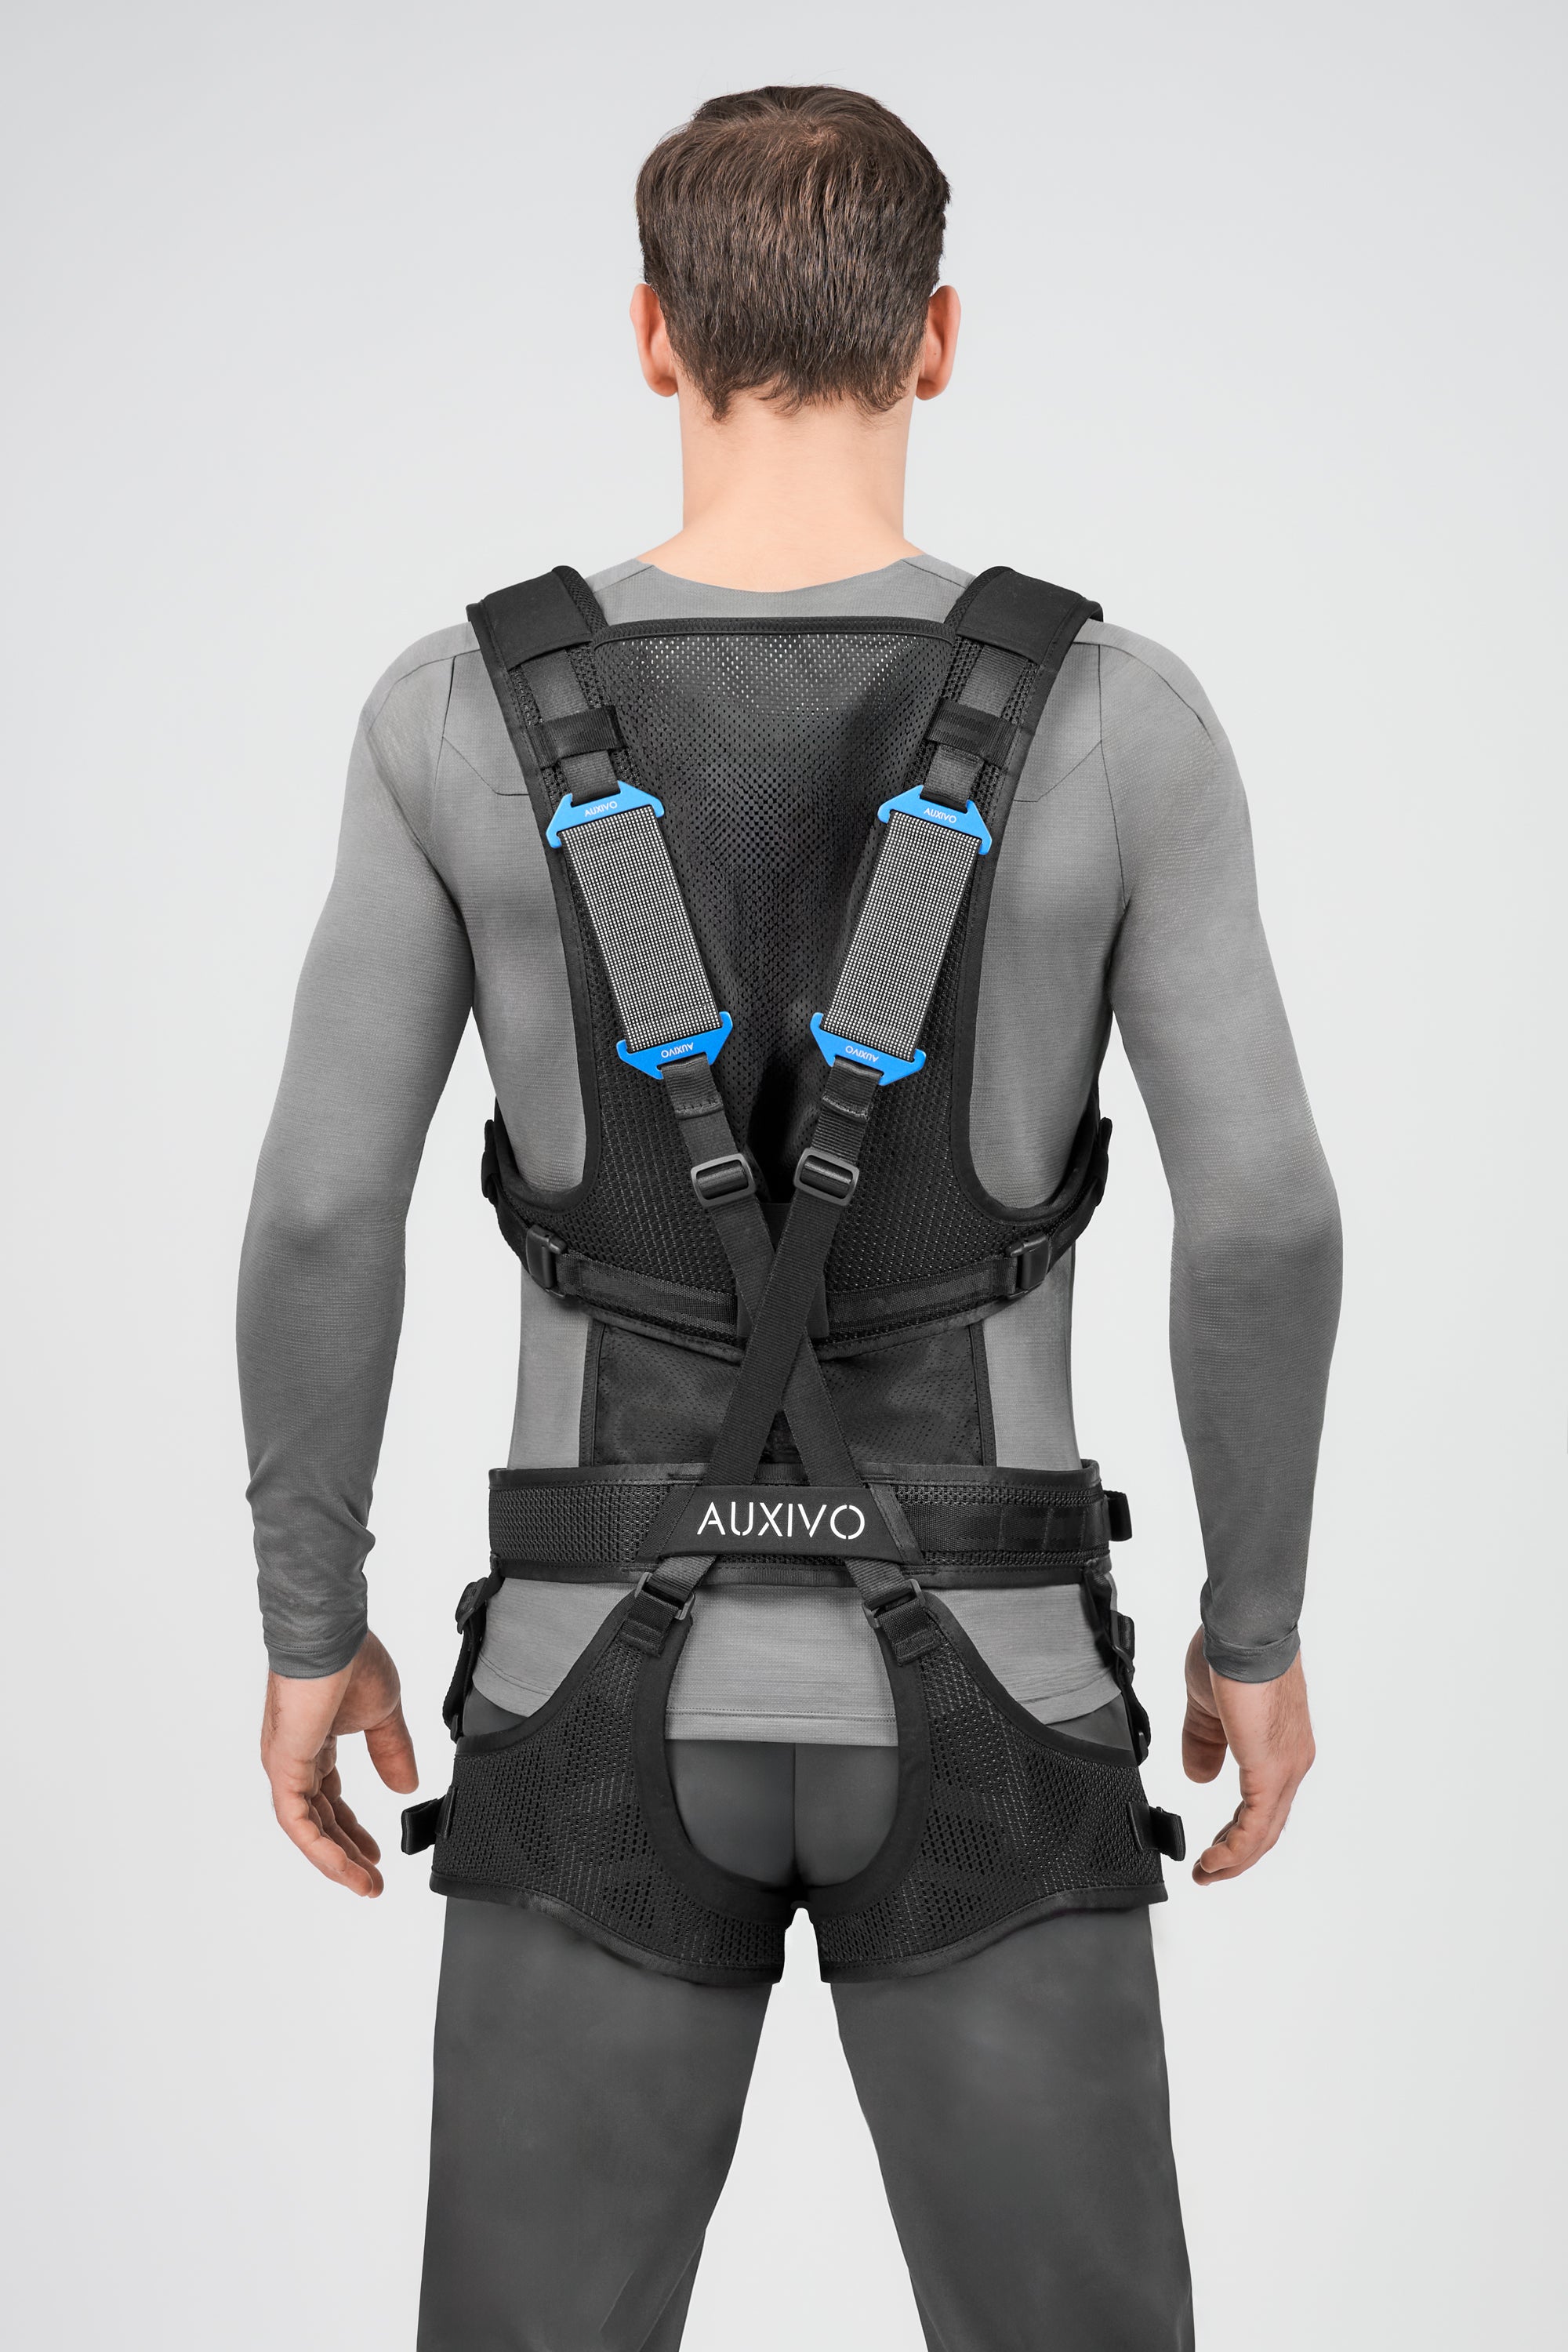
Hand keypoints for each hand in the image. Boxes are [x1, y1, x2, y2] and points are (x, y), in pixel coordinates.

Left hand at [260, 1631, 418, 1896]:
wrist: (330, 1633)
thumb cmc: (350, 1657)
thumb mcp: (383, 1714)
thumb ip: (392, 1752)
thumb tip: (405, 1787)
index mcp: (315, 1743)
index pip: (329, 1800)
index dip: (352, 1830)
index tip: (377, 1853)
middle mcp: (295, 1758)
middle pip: (319, 1821)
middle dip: (346, 1854)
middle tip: (371, 1881)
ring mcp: (286, 1764)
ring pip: (306, 1830)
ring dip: (336, 1862)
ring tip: (364, 1885)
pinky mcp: (284, 1767)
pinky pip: (298, 1823)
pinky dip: (321, 1850)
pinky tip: (346, 1867)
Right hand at [1181, 1629, 1313, 1885]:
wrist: (1243, 1631)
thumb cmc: (1230, 1655)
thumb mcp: (1208, 1708)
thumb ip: (1204, 1743)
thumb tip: (1200, 1775)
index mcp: (1279, 1745)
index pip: (1264, 1803)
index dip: (1237, 1831)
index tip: (1213, 1848)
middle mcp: (1292, 1761)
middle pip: (1268, 1825)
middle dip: (1236, 1854)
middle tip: (1208, 1871)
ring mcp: (1285, 1767)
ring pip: (1264, 1832)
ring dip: (1233, 1859)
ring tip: (1206, 1873)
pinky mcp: (1270, 1770)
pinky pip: (1255, 1825)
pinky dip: (1234, 1850)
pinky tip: (1214, 1860)